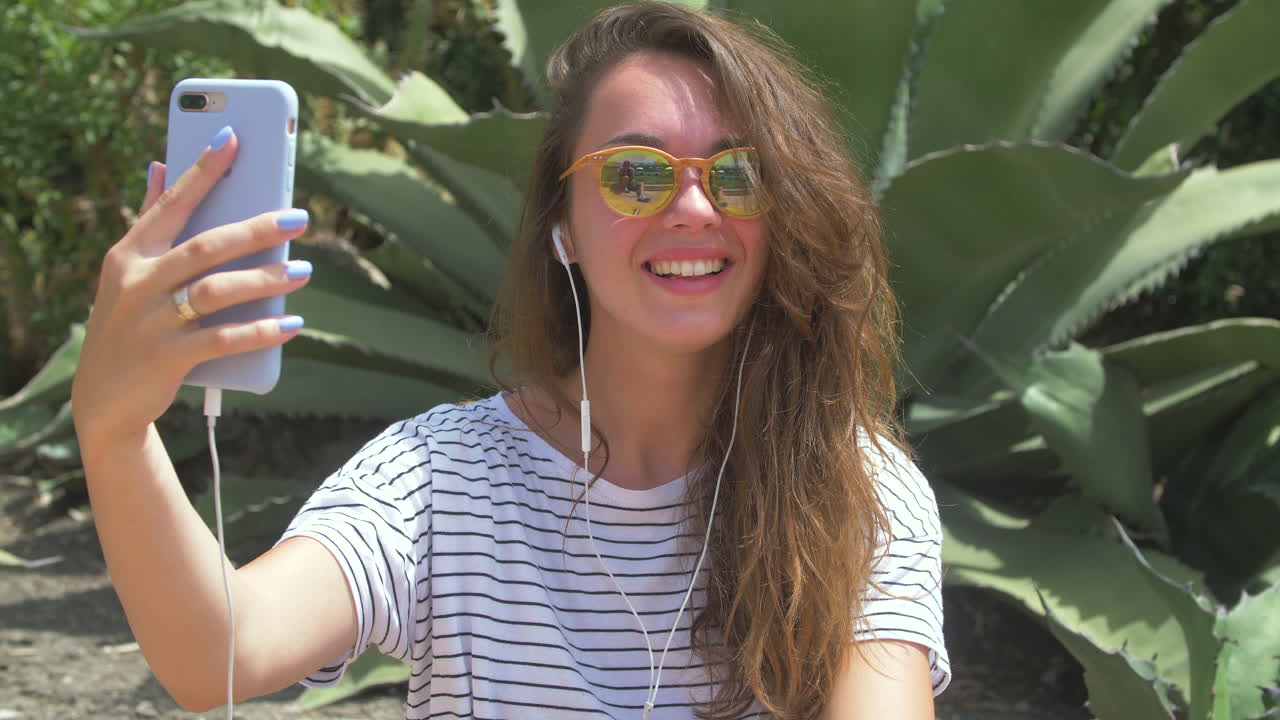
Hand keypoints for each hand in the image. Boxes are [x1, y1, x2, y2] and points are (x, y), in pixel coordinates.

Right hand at [71, 127, 311, 457]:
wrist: (104, 398)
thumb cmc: (129, 322)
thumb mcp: (128, 271)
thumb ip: (148, 220)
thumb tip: (160, 165)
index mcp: (131, 253)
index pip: (172, 203)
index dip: (203, 170)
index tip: (234, 137)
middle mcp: (138, 282)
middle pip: (205, 247)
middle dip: (255, 229)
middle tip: (300, 218)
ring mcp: (151, 321)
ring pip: (216, 291)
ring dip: (265, 280)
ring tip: (304, 271)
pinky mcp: (167, 358)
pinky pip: (222, 340)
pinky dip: (260, 331)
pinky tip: (292, 323)